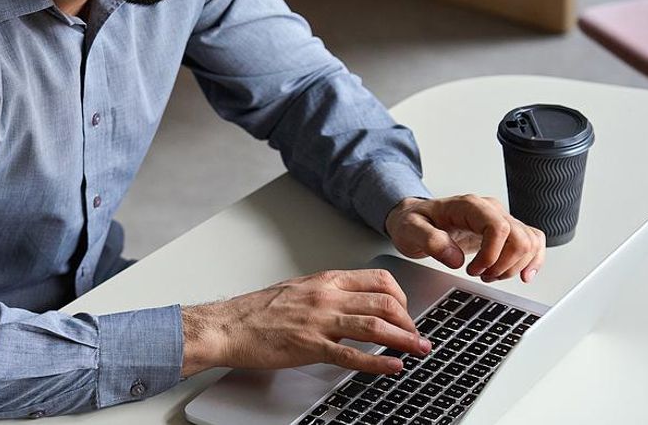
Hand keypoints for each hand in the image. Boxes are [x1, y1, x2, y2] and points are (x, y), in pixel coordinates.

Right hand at [181, 269, 431, 376]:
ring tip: (419, 349)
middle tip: (418, 335)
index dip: (401, 297)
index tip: (407, 312)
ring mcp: (319, 321)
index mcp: (325, 280)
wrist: (229, 325)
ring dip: (403, 339)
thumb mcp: (299, 290)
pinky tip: (392, 367)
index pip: (378, 280)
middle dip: (409, 321)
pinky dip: (377, 362)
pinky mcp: (310, 346)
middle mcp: (326, 296)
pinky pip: (351, 354)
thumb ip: (327, 294)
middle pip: (383, 302)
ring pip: (374, 325)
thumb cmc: (258, 310)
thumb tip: (352, 302)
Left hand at [385, 195, 545, 282]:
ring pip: (530, 241)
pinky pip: (533, 241)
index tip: (473, 271)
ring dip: (515, 266)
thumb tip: (455, 258)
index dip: (491, 254)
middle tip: (482, 276)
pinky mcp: (504, 231)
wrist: (414, 219)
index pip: (498, 227)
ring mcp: (499, 219)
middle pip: (519, 237)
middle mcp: (489, 209)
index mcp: (468, 206)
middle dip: (504, 265)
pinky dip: (532, 260)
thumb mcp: (409, 230)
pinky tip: (522, 274)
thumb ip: (430, 240)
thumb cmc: (413, 222)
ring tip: (490, 275)